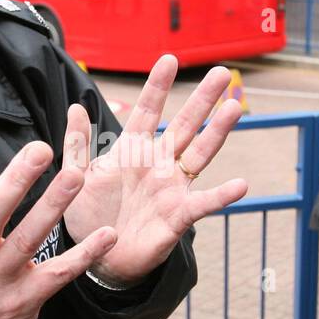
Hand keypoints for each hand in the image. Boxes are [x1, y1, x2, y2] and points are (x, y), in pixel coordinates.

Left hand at [61, 55, 248, 285]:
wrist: (101, 260)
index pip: (148, 112)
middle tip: (222, 72)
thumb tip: (76, 107)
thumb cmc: (90, 217)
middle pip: (185, 125)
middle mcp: (158, 164)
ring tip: (235, 107)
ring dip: (218, 132)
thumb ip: (78, 146)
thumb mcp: (77, 179)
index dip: (158, 87)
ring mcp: (173, 188)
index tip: (169, 59)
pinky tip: (241, 185)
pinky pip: (204, 204)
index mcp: (132, 151)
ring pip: (200, 154)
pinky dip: (222, 195)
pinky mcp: (179, 217)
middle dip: (203, 99)